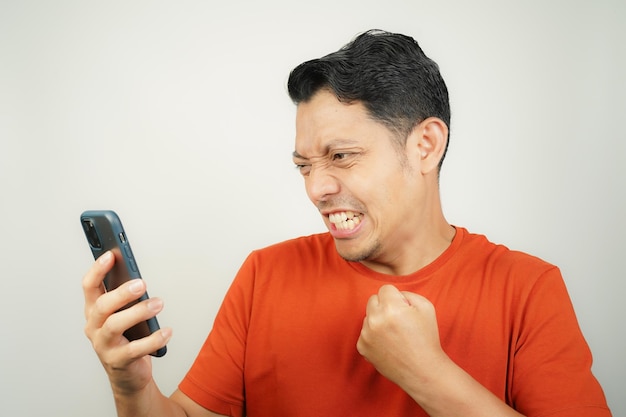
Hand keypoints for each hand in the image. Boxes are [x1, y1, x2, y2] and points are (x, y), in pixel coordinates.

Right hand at [82, 251, 171, 394]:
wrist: (128, 374)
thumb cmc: (126, 337)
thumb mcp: (122, 314)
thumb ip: (125, 296)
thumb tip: (137, 275)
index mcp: (94, 311)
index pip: (89, 286)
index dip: (97, 270)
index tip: (111, 255)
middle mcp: (95, 327)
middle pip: (103, 305)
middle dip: (122, 292)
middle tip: (141, 283)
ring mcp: (104, 345)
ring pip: (116, 325)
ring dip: (139, 311)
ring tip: (158, 303)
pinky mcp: (118, 361)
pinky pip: (136, 349)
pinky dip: (154, 339)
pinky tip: (167, 331)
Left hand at [356, 284, 446, 390]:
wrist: (422, 371)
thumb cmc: (426, 338)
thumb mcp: (426, 307)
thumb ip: (407, 293)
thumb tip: (393, 295)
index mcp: (391, 308)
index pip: (385, 289)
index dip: (396, 297)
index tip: (404, 309)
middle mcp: (375, 319)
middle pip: (373, 300)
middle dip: (384, 306)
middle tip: (398, 320)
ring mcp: (366, 334)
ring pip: (368, 316)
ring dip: (378, 321)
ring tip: (395, 335)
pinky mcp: (362, 347)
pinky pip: (365, 332)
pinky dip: (374, 336)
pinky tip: (388, 345)